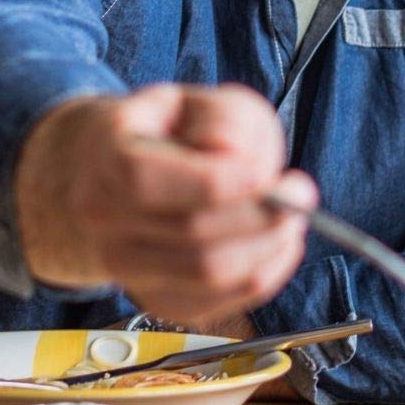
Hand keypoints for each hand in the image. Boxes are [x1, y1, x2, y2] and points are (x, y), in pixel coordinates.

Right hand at [12, 83, 314, 326]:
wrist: (125, 172)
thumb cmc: (172, 132)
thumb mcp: (201, 101)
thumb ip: (226, 121)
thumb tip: (246, 165)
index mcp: (106, 157)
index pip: (150, 179)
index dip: (221, 181)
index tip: (274, 174)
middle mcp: (102, 218)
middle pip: (190, 232)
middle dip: (261, 216)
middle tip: (302, 192)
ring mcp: (123, 265)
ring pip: (207, 274)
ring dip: (267, 248)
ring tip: (291, 218)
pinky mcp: (155, 299)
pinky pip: (218, 303)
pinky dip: (263, 276)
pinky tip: (275, 246)